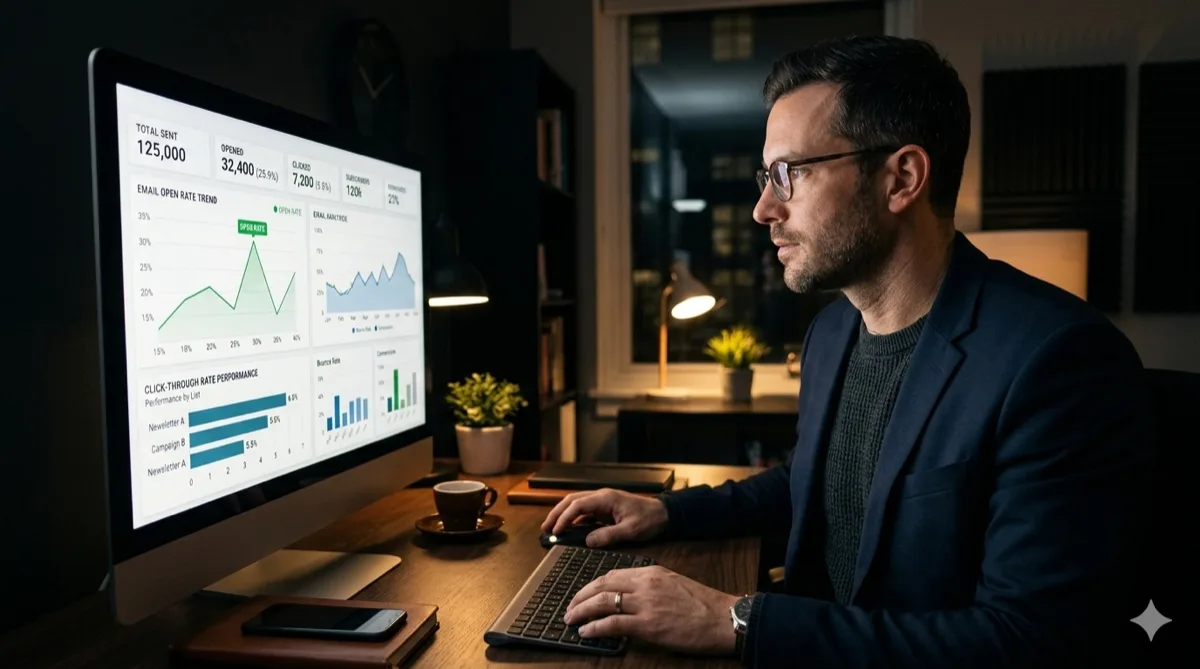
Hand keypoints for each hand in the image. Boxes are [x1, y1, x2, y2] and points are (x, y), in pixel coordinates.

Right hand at [540, 488, 668, 547]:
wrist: (664, 514)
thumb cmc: (649, 519)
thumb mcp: (630, 530)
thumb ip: (609, 535)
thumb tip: (588, 541)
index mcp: (606, 499)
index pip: (577, 505)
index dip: (564, 517)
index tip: (555, 530)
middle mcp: (601, 496)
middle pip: (572, 500)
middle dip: (557, 513)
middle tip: (545, 528)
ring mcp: (603, 501)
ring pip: (576, 503)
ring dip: (563, 513)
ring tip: (552, 527)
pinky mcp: (605, 507)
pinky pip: (584, 510)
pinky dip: (573, 517)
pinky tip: (569, 528)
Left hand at [563, 565, 738, 654]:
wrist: (723, 618)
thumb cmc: (703, 606)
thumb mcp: (673, 585)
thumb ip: (650, 587)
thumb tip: (629, 598)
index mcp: (651, 572)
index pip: (612, 575)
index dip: (592, 585)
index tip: (582, 594)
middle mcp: (645, 584)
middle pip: (602, 585)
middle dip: (581, 596)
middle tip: (569, 607)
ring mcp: (645, 604)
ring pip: (602, 603)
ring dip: (582, 611)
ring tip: (571, 620)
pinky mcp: (648, 625)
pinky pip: (612, 624)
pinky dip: (595, 628)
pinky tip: (586, 632)